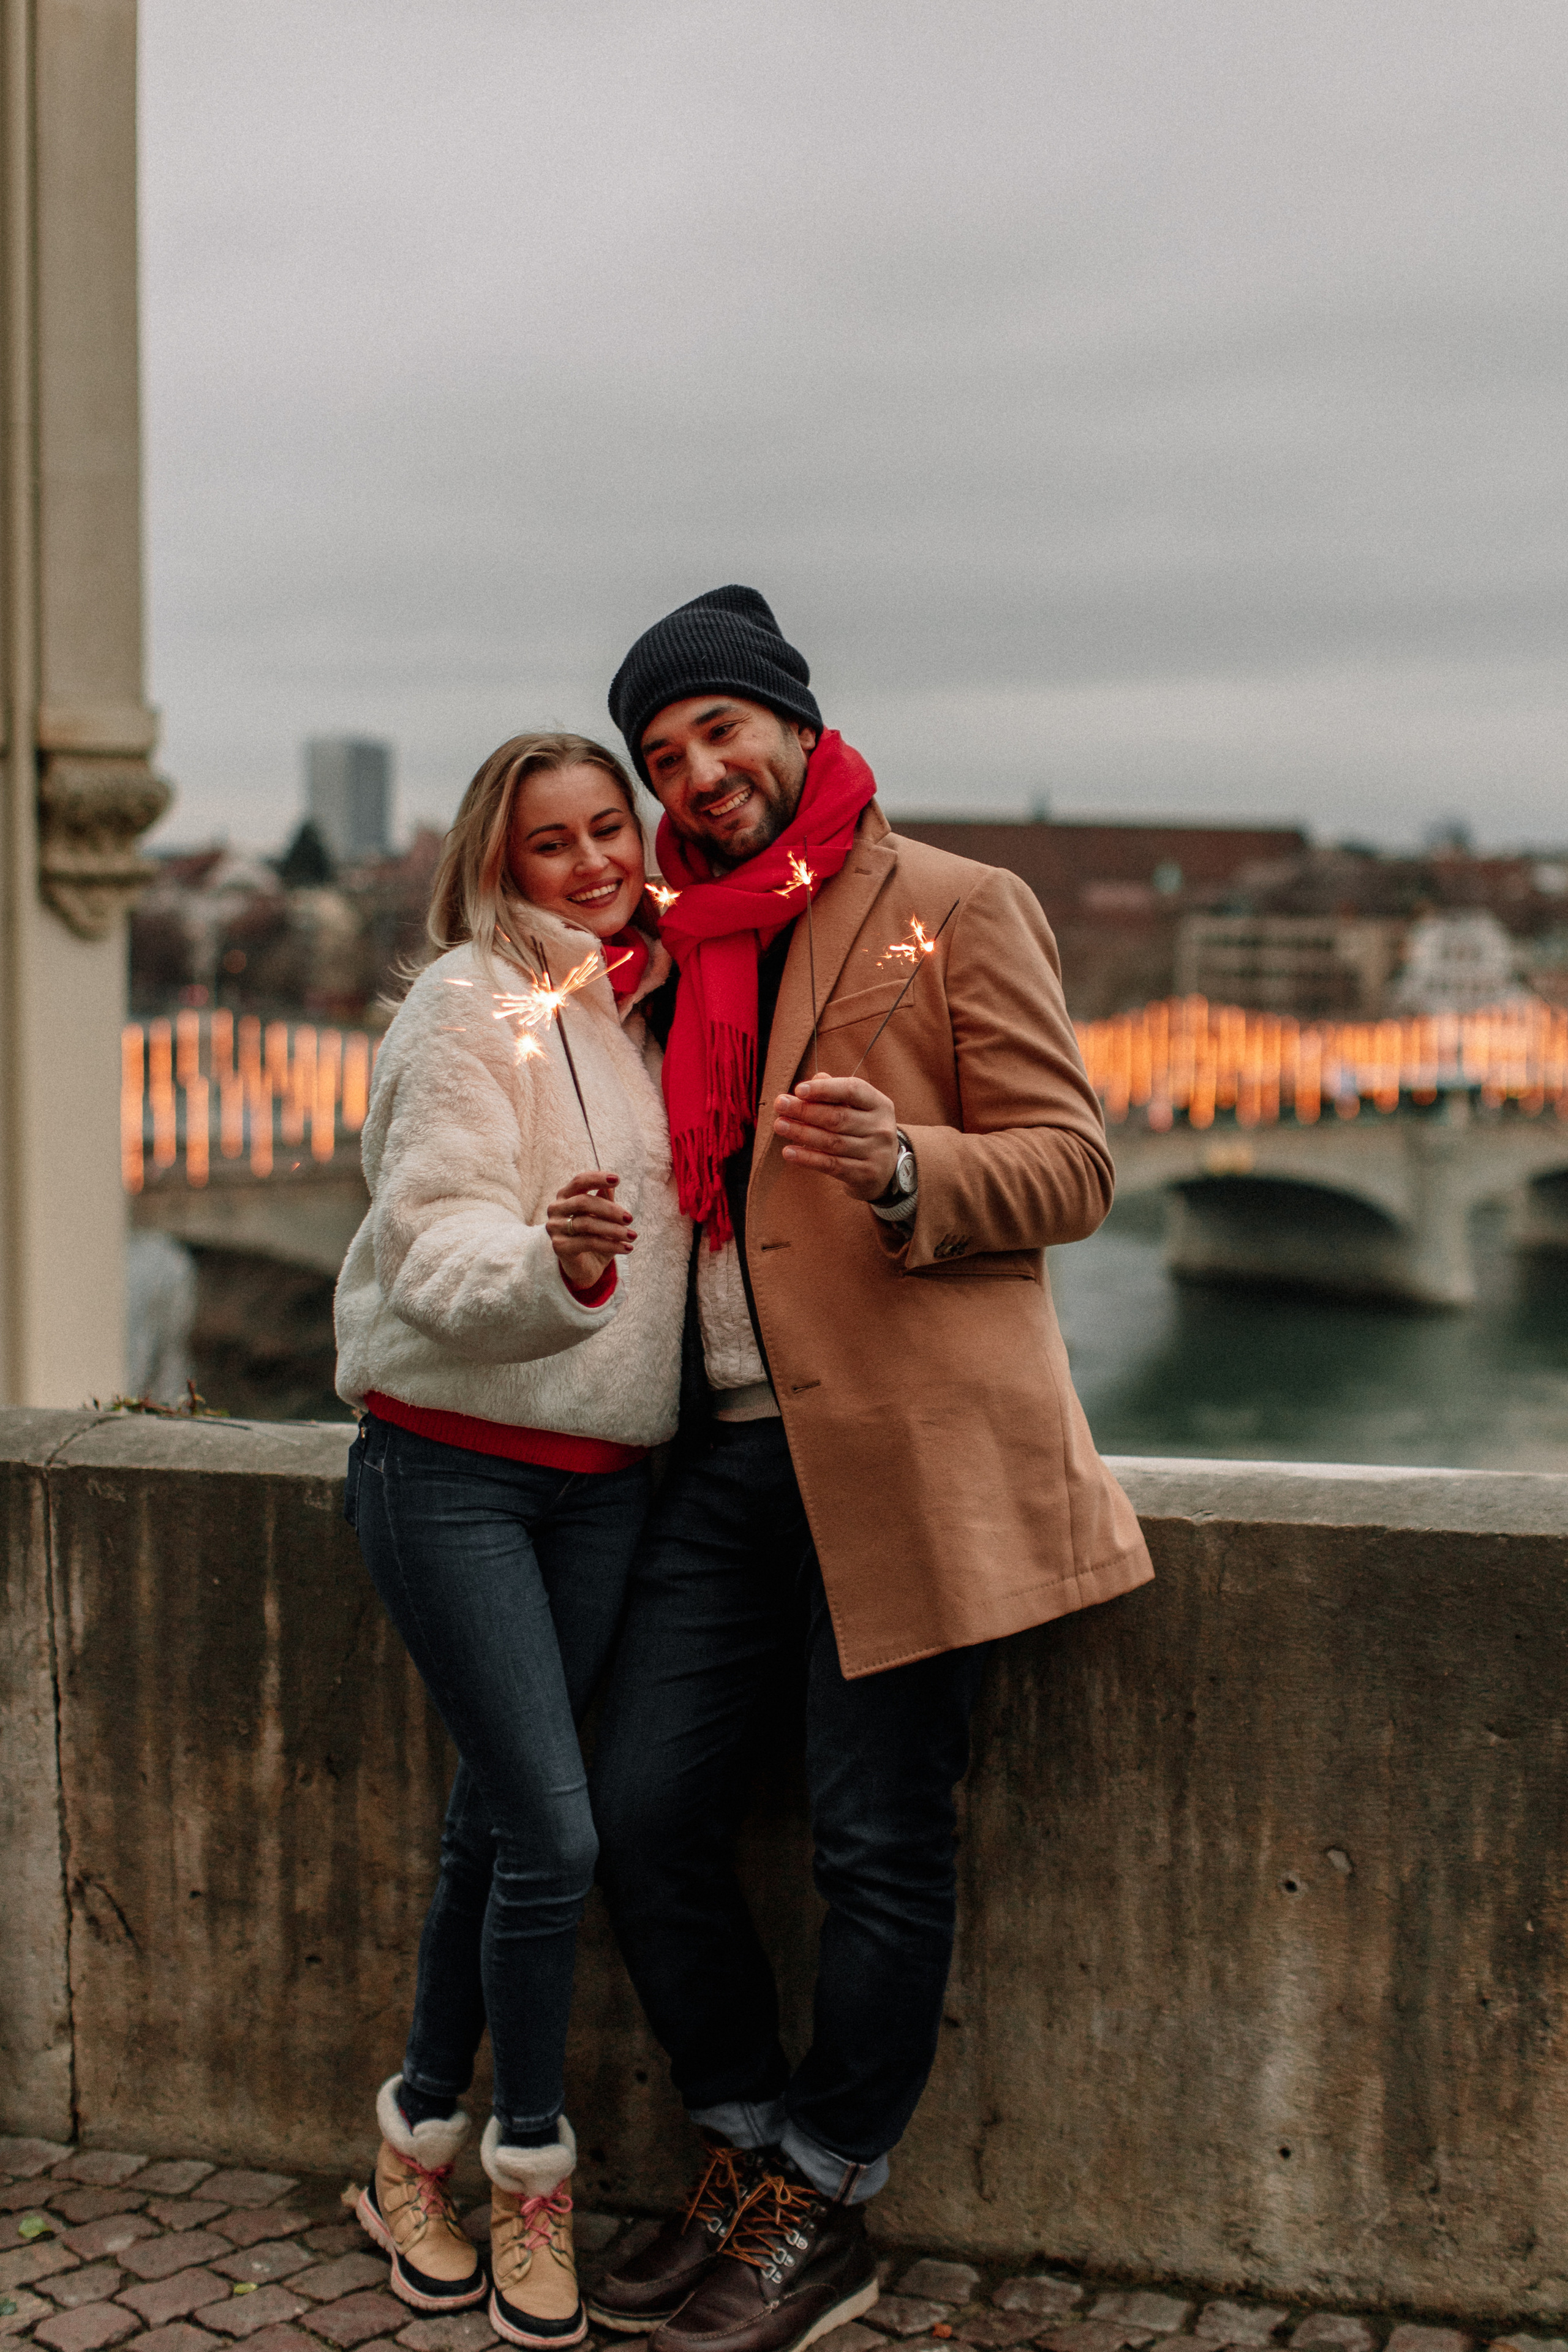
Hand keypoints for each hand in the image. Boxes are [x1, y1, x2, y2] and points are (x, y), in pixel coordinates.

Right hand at [546, 1171, 634, 1288]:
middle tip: (629, 1218)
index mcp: (565, 1196)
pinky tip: (627, 1248)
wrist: (585, 1267)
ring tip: (632, 1235)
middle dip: (610, 1209)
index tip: (617, 1179)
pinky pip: (589, 1242)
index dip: (597, 1178)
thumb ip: (605, 1200)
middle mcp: (556, 1209)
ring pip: (586, 1223)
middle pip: (583, 1202)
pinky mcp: (559, 1246)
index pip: (579, 1181)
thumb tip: (612, 1185)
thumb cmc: (594, 1236)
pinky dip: (611, 1245)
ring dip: (613, 1229)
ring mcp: (555, 1228)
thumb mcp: (603, 1217)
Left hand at [772, 1076, 899, 1201]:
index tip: (799, 1090)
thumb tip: (814, 1080)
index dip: (825, 1089)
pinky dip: (808, 1158)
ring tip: (780, 1125)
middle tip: (780, 1105)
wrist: (886, 1170)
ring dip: (802, 1133)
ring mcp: (875, 1153)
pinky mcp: (865, 1174)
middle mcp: (881, 1128)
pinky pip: (831, 1165)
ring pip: (832, 1142)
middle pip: (838, 1117)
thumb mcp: (857, 1110)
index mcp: (880, 1105)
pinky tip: (789, 1152)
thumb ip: (836, 1094)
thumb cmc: (863, 1131)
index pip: (854, 1090)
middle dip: (806, 1110)